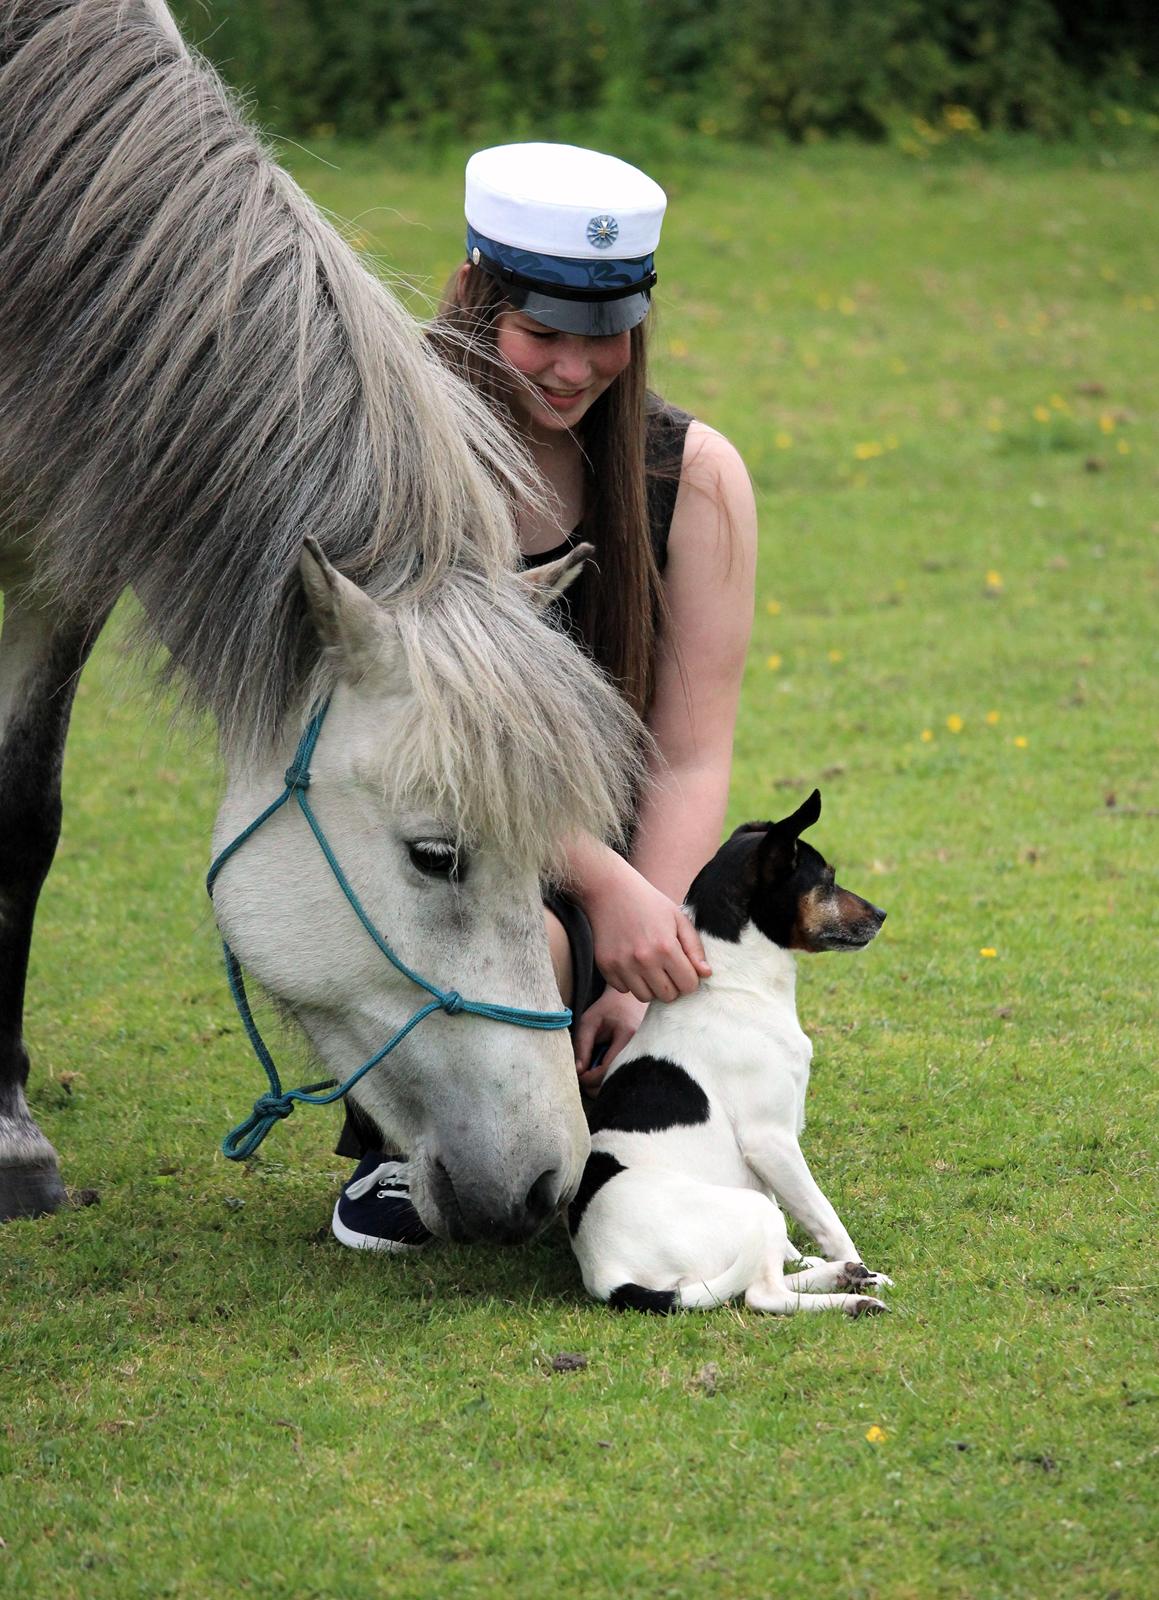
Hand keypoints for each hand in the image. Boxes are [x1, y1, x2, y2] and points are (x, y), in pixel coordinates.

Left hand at [574, 989, 647, 1092]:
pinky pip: (625, 1079)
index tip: (578, 1074)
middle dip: (595, 1085)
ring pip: (622, 1084)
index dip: (589, 1078)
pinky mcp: (642, 1062)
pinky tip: (603, 1070)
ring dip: (603, 1083)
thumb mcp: (589, 1022)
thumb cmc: (607, 1010)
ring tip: (592, 1070)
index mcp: (628, 1036)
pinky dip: (611, 1079)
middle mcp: (641, 1050)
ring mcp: (645, 1057)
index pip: (607, 1069)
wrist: (629, 1002)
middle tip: (583, 1074)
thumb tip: (578, 1071)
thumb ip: (582, 1045)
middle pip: (617, 1082)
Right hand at [583, 856, 711, 1002]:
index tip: (684, 968)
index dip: (690, 979)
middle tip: (667, 968)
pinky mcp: (606, 967)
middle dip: (672, 985)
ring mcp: (622, 965)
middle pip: (667, 996)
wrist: (610, 891)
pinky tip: (630, 962)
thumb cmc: (649, 903)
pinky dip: (629, 981)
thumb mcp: (678, 919)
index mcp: (666, 947)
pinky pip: (623, 989)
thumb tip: (706, 974)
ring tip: (649, 966)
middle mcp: (644, 960)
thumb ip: (694, 948)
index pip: (688, 986)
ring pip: (644, 997)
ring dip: (650, 986)